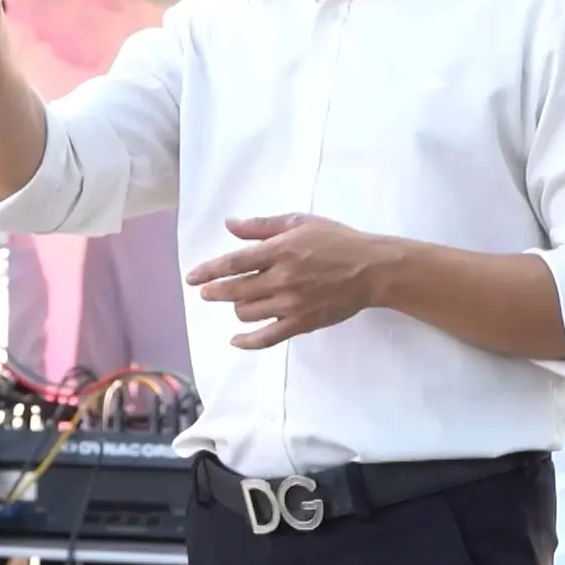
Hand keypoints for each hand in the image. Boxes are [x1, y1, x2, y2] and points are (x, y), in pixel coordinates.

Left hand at [184, 215, 388, 348]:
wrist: (372, 269)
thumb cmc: (337, 240)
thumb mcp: (300, 222)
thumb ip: (262, 226)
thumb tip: (230, 225)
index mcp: (280, 250)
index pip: (234, 263)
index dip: (209, 270)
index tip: (192, 278)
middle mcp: (282, 278)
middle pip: (235, 291)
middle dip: (215, 292)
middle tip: (207, 292)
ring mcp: (291, 304)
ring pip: (247, 313)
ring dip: (237, 308)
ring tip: (238, 303)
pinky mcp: (301, 323)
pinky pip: (267, 338)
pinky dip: (248, 342)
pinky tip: (236, 340)